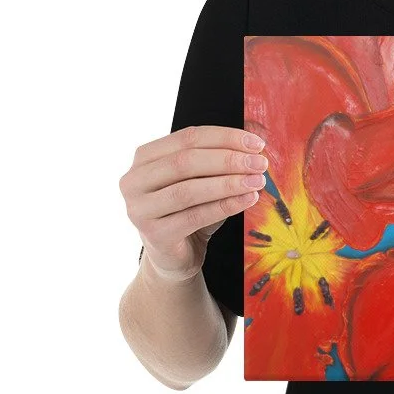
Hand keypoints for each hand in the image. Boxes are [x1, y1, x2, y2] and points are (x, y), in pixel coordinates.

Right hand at [120, 125, 267, 282]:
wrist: (175, 256)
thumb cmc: (189, 211)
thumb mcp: (201, 181)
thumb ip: (218, 162)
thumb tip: (253, 149)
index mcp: (144, 158)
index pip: (187, 138)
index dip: (225, 137)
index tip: (257, 143)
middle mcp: (134, 180)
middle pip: (186, 162)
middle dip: (228, 160)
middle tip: (260, 163)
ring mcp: (139, 209)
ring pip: (189, 190)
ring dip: (229, 183)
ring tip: (258, 181)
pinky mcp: (154, 235)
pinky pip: (195, 217)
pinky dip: (225, 206)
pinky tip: (249, 200)